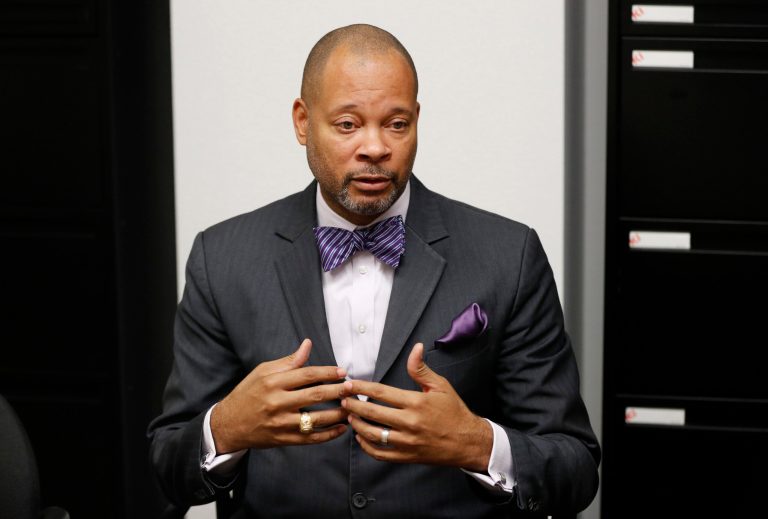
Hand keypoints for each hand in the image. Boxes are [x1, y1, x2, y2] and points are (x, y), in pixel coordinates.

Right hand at [211, 339, 347, 452]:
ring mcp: (281, 423)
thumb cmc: (248, 393)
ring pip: (317, 419)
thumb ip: (288, 361)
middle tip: (353, 387)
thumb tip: (307, 344)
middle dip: (338, 391)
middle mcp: (277, 403)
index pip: (307, 375)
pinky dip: (329, 435)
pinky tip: (342, 428)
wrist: (229, 424)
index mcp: (273, 383)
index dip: (327, 372)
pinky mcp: (284, 439)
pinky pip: (311, 438)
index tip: (343, 372)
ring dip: (338, 413)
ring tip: (353, 407)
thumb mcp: (263, 372)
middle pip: (315, 396)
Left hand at [341, 343, 492, 471]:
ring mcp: (407, 442)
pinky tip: (361, 437)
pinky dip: (366, 446)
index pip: (381, 392)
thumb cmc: (453, 411)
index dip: (361, 387)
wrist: (467, 441)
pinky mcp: (407, 457)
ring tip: (349, 415)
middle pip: (372, 412)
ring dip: (357, 424)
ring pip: (373, 434)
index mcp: (416, 403)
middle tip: (341, 398)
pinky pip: (380, 454)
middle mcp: (410, 423)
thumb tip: (415, 347)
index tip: (348, 384)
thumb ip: (421, 369)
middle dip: (352, 404)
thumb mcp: (440, 386)